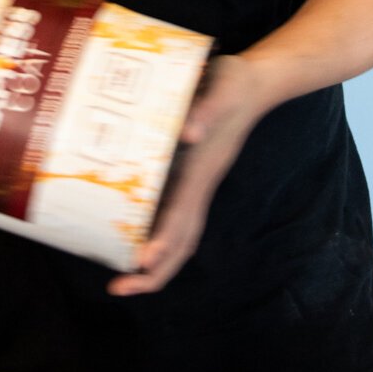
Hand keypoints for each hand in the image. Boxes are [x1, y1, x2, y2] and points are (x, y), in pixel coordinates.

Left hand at [108, 55, 272, 296]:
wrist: (255, 82)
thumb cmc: (235, 84)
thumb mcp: (222, 89)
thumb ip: (206, 110)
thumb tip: (189, 134)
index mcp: (202, 172)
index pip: (183, 217)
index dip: (164, 242)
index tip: (143, 264)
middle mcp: (199, 186)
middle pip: (181, 242)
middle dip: (153, 272)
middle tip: (117, 289)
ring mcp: (196, 184)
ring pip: (178, 235)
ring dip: (152, 261)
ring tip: (121, 278)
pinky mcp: (190, 176)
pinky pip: (172, 216)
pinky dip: (153, 235)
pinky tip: (127, 237)